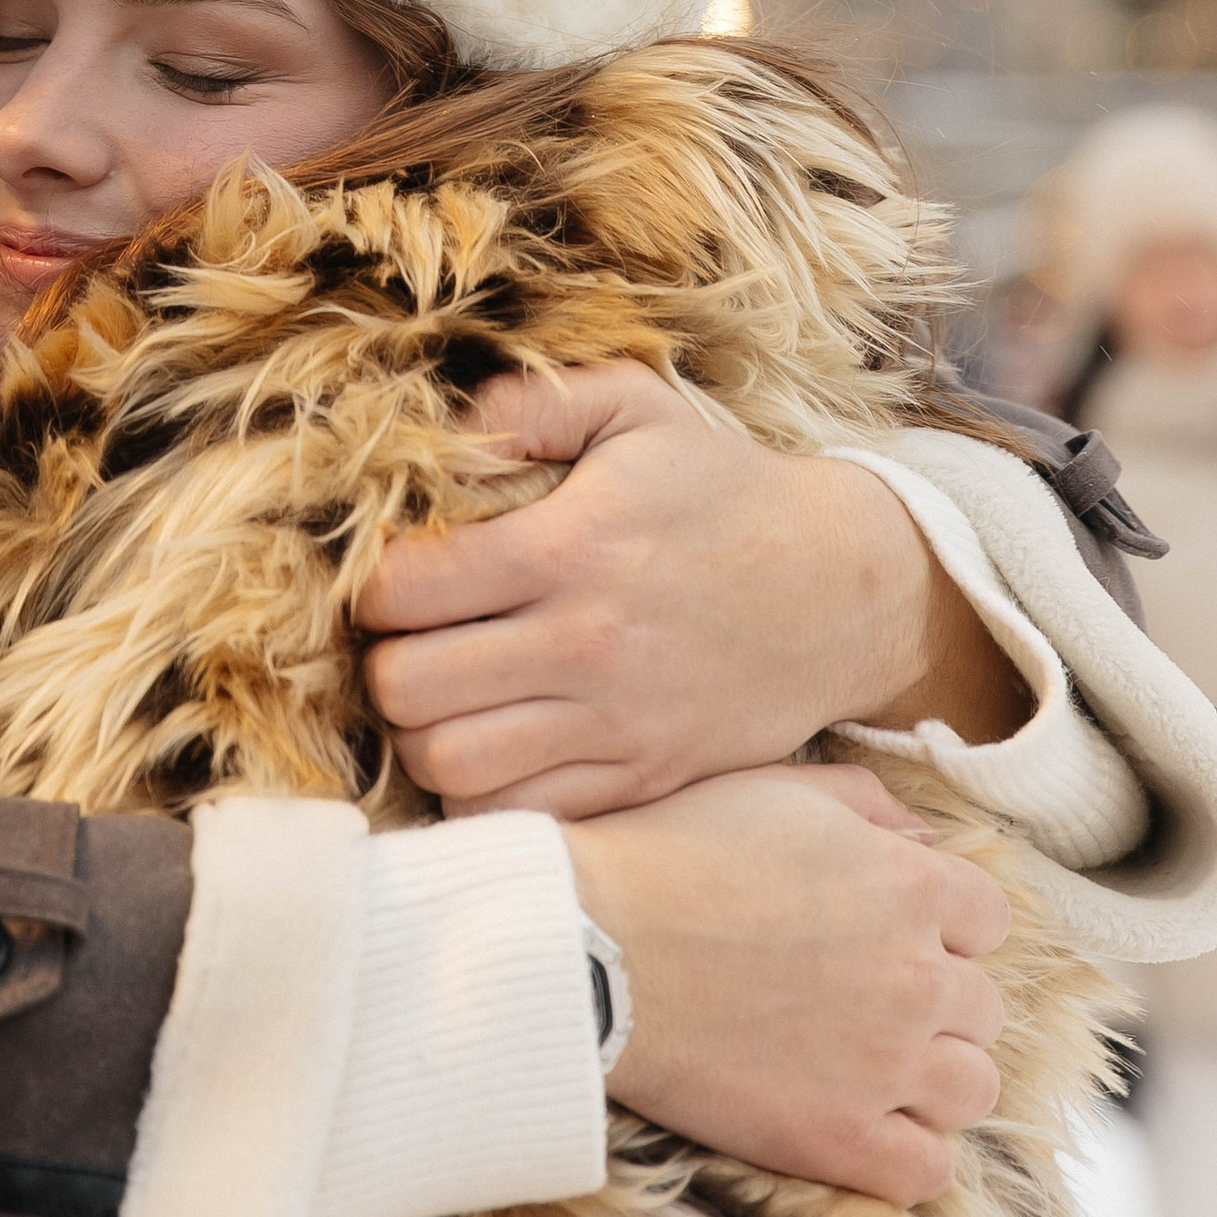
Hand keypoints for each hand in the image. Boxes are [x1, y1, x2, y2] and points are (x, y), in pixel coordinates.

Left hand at [356, 362, 1026, 816]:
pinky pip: (519, 815)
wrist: (843, 592)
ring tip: (446, 696)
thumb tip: (447, 430)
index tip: (398, 576)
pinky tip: (493, 742)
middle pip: (408, 689)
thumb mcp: (639, 407)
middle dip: (385, 662)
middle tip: (411, 641)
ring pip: (450, 764)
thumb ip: (532, 401)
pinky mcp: (640, 781)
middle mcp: (586, 644)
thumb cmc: (723, 491)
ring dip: (425, 732)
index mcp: (572, 547)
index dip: (373, 583)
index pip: (406, 589)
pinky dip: (484, 789)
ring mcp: (614, 725)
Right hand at [565, 762, 1009, 1202]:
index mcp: (913, 888)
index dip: (943, 924)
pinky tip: (864, 1126)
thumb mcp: (779, 790)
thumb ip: (869, 804)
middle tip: (866, 998)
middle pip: (982, 1007)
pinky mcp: (841, 1139)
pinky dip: (907, 1152)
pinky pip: (928, 1171)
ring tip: (872, 1066)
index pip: (987, 919)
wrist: (594, 949)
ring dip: (935, 1077)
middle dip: (937, 1001)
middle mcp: (919, 978)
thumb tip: (924, 838)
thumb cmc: (673, 855)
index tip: (891, 932)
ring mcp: (886, 1065)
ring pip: (972, 1089)